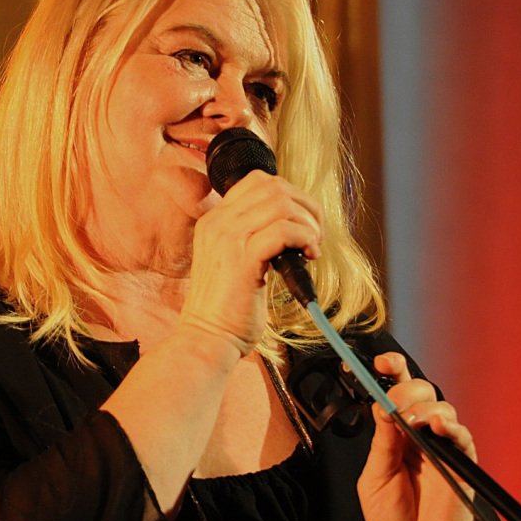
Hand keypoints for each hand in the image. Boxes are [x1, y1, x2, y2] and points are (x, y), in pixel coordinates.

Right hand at [178, 170, 322, 355]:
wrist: (206, 338)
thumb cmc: (225, 308)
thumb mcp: (233, 262)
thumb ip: (251, 239)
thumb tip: (291, 227)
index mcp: (214, 220)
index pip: (257, 181)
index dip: (290, 195)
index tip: (302, 222)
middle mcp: (218, 222)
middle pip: (274, 187)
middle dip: (306, 206)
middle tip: (315, 236)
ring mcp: (228, 238)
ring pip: (282, 204)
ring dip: (308, 223)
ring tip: (312, 248)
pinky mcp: (243, 259)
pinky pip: (284, 231)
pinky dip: (305, 239)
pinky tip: (309, 257)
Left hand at [357, 352, 475, 520]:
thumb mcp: (374, 478)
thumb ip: (382, 443)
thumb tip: (383, 405)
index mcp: (396, 436)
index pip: (397, 393)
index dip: (393, 372)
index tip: (381, 363)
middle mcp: (420, 436)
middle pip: (421, 393)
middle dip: (406, 389)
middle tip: (394, 405)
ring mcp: (443, 449)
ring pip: (441, 408)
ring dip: (424, 408)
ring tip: (410, 423)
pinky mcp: (463, 465)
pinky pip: (462, 436)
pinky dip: (450, 426)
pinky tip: (437, 426)